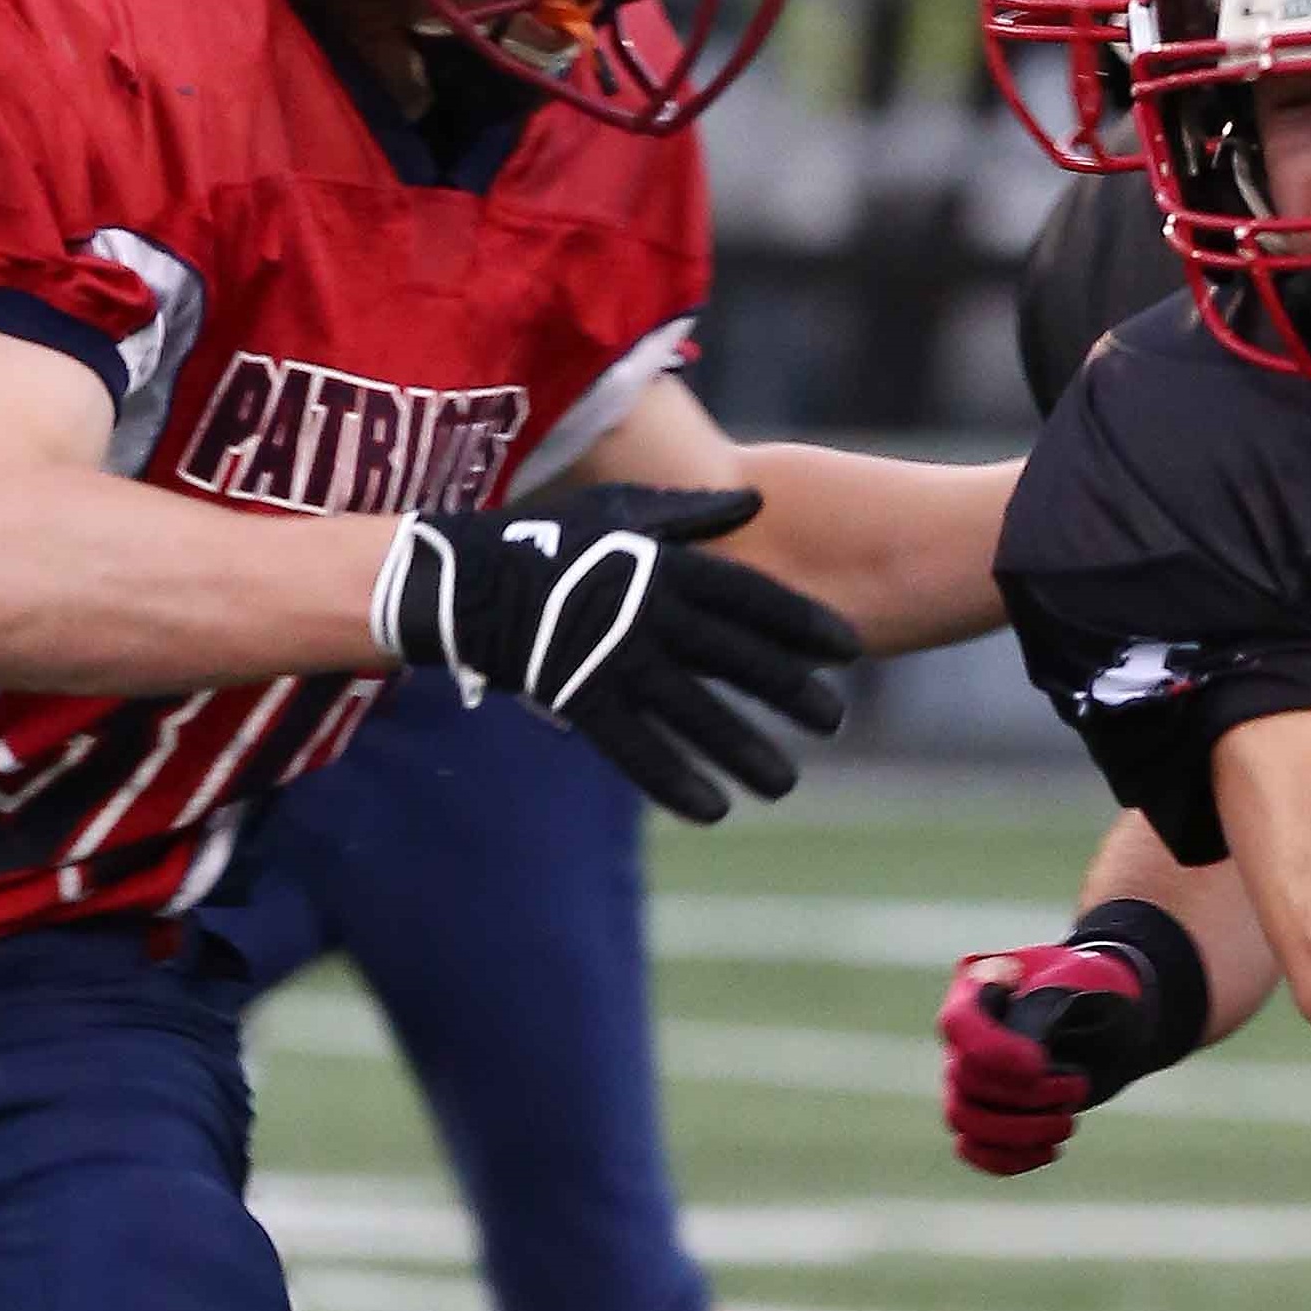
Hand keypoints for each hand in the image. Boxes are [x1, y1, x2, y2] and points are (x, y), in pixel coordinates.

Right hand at [373, 480, 858, 819]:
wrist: (459, 578)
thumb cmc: (545, 540)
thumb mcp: (619, 512)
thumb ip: (690, 513)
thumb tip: (755, 501)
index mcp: (663, 565)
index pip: (751, 597)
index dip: (804, 624)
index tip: (851, 650)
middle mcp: (648, 612)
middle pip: (737, 658)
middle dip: (791, 692)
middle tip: (836, 721)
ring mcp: (613, 657)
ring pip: (695, 713)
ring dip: (744, 751)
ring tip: (785, 783)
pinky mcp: (579, 697)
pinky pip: (636, 747)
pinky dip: (675, 780)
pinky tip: (713, 809)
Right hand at [937, 936, 1171, 1175]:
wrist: (1108, 1014)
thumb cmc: (1093, 987)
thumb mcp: (1082, 979)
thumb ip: (1050, 1007)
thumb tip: (1029, 1062)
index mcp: (978, 985)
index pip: (959, 1023)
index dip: (992, 1051)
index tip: (1039, 1066)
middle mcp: (962, 1035)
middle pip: (965, 1079)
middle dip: (1027, 1095)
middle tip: (1079, 1085)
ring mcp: (965, 1078)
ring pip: (965, 1119)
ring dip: (1020, 1131)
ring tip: (1067, 1124)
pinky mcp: (982, 1113)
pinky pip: (973, 1148)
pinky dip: (1008, 1159)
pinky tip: (1050, 1150)